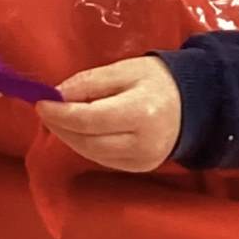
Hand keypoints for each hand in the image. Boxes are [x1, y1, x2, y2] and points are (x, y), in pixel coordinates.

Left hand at [36, 57, 182, 173]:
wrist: (197, 104)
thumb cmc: (159, 80)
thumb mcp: (125, 69)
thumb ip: (90, 82)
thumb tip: (57, 95)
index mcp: (141, 113)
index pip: (90, 118)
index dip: (61, 113)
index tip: (41, 102)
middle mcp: (142, 143)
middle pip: (87, 140)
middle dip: (60, 126)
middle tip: (45, 110)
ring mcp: (142, 161)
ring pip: (91, 153)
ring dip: (69, 137)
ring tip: (58, 119)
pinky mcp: (139, 168)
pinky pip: (102, 158)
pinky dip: (85, 144)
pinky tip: (78, 130)